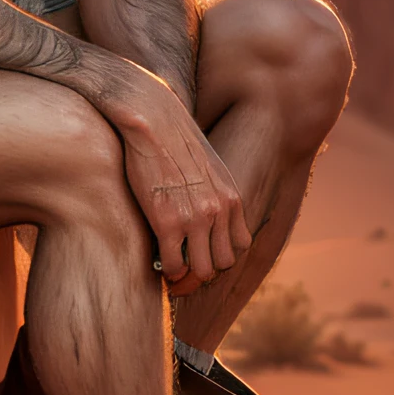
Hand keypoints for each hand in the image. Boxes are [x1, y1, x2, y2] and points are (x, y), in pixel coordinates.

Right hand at [119, 81, 251, 293]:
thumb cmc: (173, 139)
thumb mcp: (208, 166)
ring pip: (202, 270)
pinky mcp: (167, 221)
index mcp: (231, 197)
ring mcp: (195, 218)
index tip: (204, 254)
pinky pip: (174, 263)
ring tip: (173, 270)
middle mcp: (218, 210)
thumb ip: (214, 192)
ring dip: (187, 275)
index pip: (240, 245)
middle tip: (186, 268)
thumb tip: (207, 212)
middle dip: (205, 270)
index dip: (222, 255)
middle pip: (223, 263)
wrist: (153, 119)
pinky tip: (159, 263)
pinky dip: (168, 270)